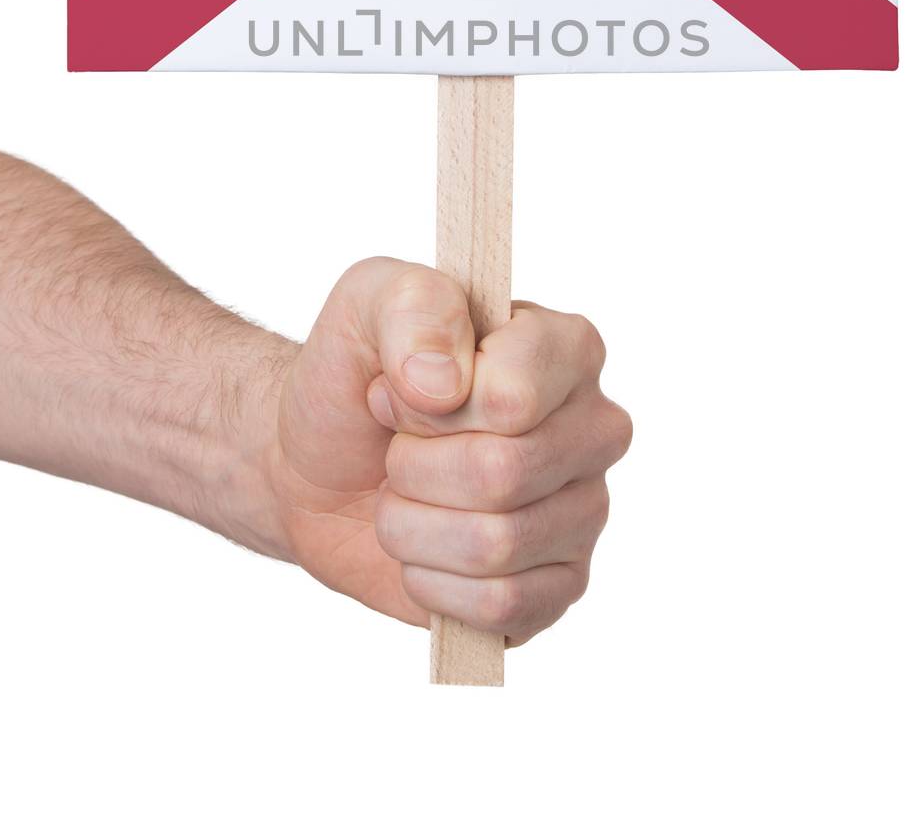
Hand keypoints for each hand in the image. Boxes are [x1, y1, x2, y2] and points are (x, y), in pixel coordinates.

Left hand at [266, 257, 631, 644]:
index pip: (512, 398)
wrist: (316, 464)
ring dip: (413, 528)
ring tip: (402, 498)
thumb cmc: (353, 375)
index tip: (395, 390)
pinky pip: (503, 608)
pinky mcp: (561, 585)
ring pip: (497, 545)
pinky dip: (434, 585)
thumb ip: (412, 306)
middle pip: (503, 473)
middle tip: (394, 450)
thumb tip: (443, 385)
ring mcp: (585, 510)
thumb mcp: (366, 301)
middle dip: (414, 469)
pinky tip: (424, 553)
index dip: (428, 405)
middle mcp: (593, 427)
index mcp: (567, 347)